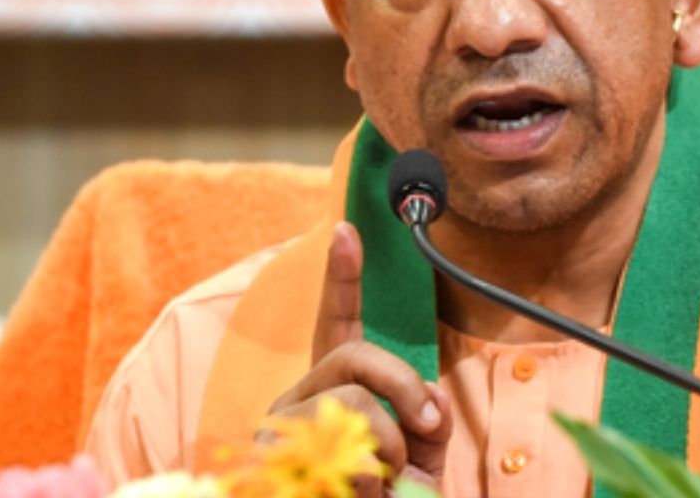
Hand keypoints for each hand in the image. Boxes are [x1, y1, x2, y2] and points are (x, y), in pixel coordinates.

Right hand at [263, 222, 452, 495]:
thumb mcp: (421, 452)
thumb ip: (428, 415)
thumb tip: (427, 397)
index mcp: (332, 389)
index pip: (337, 325)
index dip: (341, 277)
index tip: (347, 229)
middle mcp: (298, 400)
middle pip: (354, 356)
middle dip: (402, 386)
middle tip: (425, 427)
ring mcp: (279, 429)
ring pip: (350, 401)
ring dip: (390, 446)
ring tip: (384, 482)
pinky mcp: (272, 460)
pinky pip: (340, 447)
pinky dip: (370, 478)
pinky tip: (361, 495)